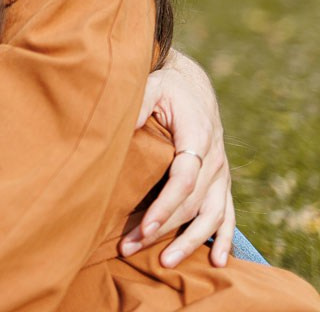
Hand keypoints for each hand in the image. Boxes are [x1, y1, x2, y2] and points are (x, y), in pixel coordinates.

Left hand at [121, 54, 233, 266]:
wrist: (192, 84)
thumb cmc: (165, 87)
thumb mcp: (150, 87)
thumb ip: (138, 106)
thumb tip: (122, 126)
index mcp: (197, 136)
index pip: (183, 180)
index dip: (164, 206)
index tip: (144, 227)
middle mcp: (214, 159)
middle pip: (191, 203)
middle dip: (163, 229)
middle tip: (131, 248)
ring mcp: (220, 172)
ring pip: (211, 215)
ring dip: (191, 242)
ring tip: (167, 262)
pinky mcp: (221, 181)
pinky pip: (227, 214)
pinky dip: (223, 238)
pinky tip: (215, 261)